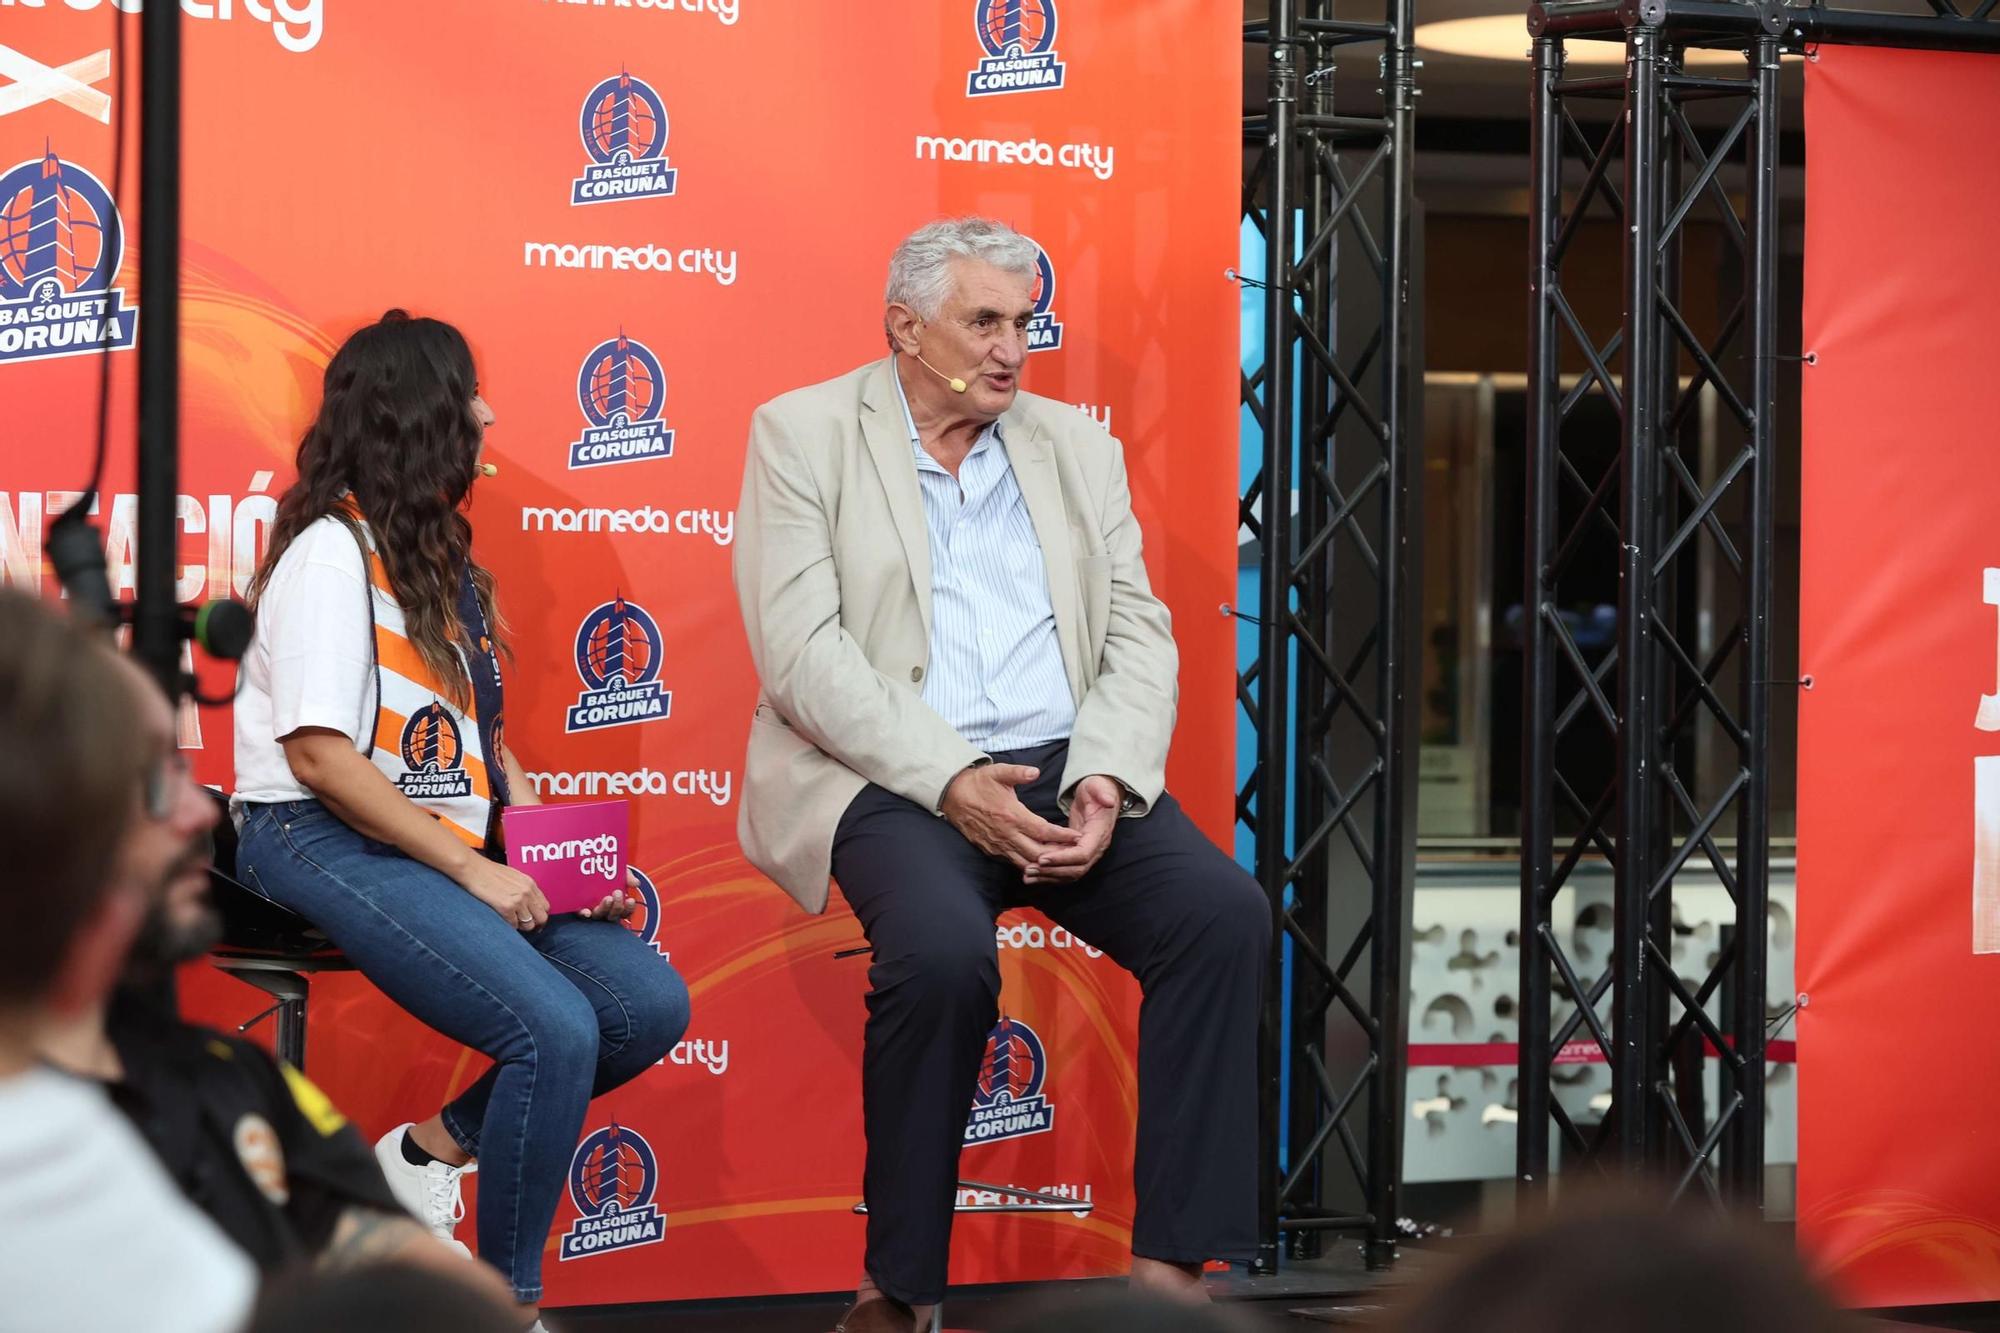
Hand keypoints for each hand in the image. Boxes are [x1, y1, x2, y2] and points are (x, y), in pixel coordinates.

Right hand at [457, 856, 549, 931]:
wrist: (473, 869)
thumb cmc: (489, 872)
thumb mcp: (514, 876)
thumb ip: (524, 888)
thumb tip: (529, 903)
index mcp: (530, 884)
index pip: (545, 906)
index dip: (540, 915)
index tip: (534, 920)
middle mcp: (527, 892)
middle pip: (541, 918)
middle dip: (535, 924)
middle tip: (525, 926)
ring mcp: (518, 901)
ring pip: (529, 924)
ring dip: (521, 926)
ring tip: (512, 922)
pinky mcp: (506, 908)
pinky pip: (513, 925)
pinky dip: (509, 926)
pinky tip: (503, 919)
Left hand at [580, 870, 642, 922]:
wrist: (586, 865)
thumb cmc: (606, 872)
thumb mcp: (619, 871)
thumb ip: (628, 876)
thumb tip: (636, 883)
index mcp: (615, 904)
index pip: (625, 912)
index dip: (629, 908)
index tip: (630, 899)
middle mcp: (604, 910)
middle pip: (613, 916)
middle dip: (617, 906)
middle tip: (617, 893)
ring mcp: (592, 910)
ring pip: (600, 916)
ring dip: (605, 908)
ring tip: (607, 898)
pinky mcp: (579, 907)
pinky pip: (582, 915)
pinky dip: (585, 914)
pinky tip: (587, 912)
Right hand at [940, 764, 1080, 869]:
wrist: (952, 796)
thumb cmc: (978, 783)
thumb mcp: (998, 772)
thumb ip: (1019, 772)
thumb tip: (1036, 772)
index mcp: (1012, 816)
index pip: (1044, 831)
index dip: (1063, 836)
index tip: (1078, 837)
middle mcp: (1007, 834)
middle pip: (1038, 853)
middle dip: (1058, 855)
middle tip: (1075, 853)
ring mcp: (998, 845)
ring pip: (1026, 863)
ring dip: (1044, 864)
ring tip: (1061, 861)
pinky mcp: (991, 850)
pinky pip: (1013, 863)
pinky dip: (1028, 865)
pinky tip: (1039, 863)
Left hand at [1026, 775, 1121, 884]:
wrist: (1100, 793)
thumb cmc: (1096, 788)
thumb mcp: (1098, 786)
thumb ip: (1102, 792)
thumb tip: (1109, 801)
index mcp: (1100, 833)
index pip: (1082, 854)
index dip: (1062, 858)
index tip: (1042, 858)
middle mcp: (1096, 848)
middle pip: (1076, 869)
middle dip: (1052, 870)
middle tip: (1029, 868)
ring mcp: (1088, 853)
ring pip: (1069, 873)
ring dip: (1048, 875)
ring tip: (1026, 874)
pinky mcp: (1077, 853)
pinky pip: (1065, 869)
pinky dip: (1049, 874)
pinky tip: (1032, 874)